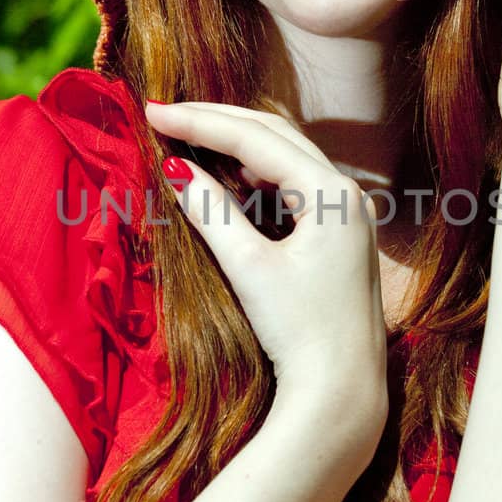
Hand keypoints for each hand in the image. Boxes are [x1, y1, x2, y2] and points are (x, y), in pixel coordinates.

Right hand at [143, 101, 389, 425]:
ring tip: (185, 139)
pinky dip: (254, 177)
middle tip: (164, 114)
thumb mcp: (249, 267)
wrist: (341, 391)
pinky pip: (292, 186)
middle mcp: (347, 194)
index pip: (257, 138)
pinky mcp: (339, 236)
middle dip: (218, 122)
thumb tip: (175, 169)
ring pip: (284, 157)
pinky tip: (222, 179)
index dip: (201, 122)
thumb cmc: (298, 332)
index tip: (154, 110)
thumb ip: (212, 211)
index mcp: (333, 193)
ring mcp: (347, 214)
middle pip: (275, 135)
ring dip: (235, 146)